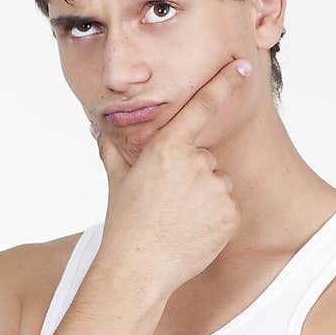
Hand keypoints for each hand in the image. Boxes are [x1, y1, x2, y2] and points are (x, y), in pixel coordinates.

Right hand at [95, 56, 248, 295]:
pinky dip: (215, 218)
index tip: (240, 66)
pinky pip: (228, 207)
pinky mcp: (230, 214)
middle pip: (205, 158)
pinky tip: (193, 231)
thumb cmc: (124, 223)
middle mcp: (196, 163)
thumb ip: (111, 148)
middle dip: (192, 175)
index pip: (201, 106)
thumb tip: (95, 126)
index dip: (223, 83)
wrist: (139, 268)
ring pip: (218, 183)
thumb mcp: (116, 179)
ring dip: (205, 197)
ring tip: (179, 219)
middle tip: (167, 202)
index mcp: (167, 148)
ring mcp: (216, 189)